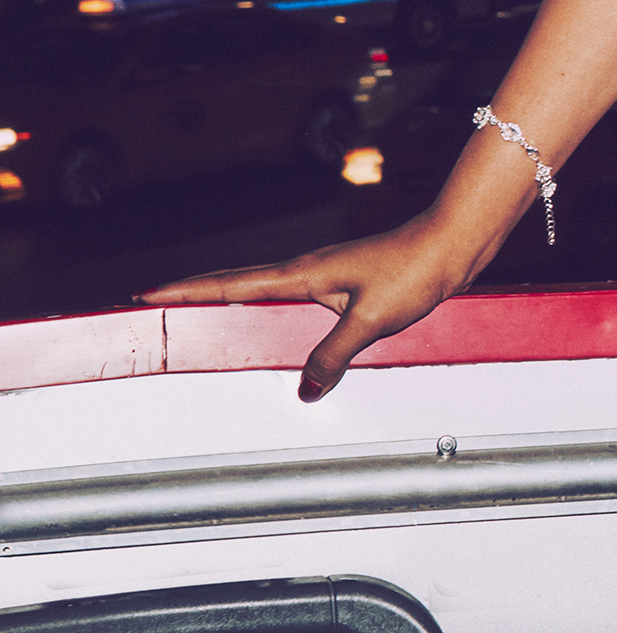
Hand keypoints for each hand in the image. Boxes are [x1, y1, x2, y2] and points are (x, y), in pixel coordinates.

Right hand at [137, 217, 478, 404]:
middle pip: (235, 280)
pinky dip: (263, 300)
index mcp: (303, 274)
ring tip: (197, 306)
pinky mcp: (342, 279)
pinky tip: (268, 313)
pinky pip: (288, 293)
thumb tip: (305, 389)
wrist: (451, 243)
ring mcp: (324, 272)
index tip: (149, 294)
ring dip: (226, 294)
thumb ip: (334, 355)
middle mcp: (307, 269)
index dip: (188, 291)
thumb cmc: (415, 271)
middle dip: (194, 291)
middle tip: (156, 299)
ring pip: (261, 285)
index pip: (231, 284)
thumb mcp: (371, 320)